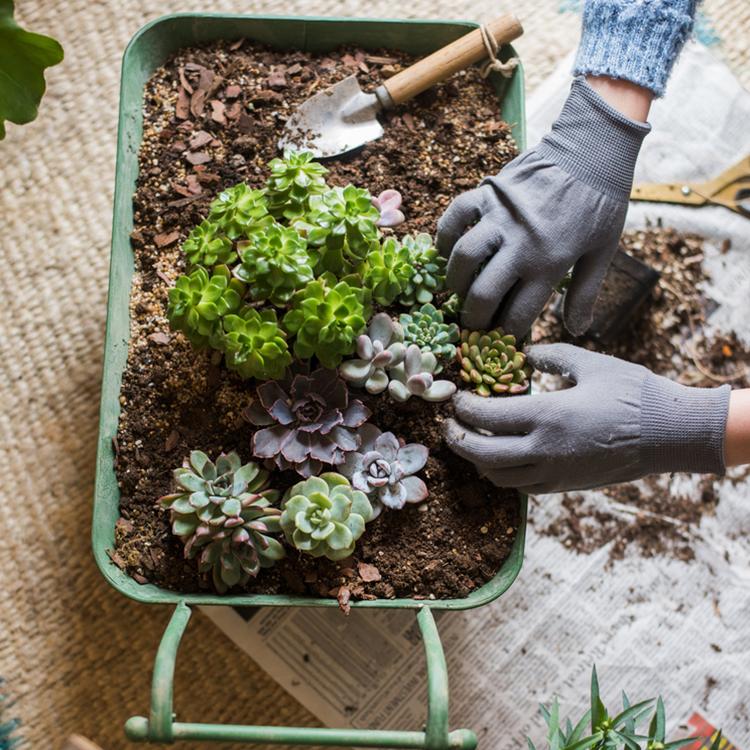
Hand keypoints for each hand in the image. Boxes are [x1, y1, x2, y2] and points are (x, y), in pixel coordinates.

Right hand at [436, 78, 649, 337]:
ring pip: (462, 257)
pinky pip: (455, 216)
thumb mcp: (602, 252)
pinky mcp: (488, 193)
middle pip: (483, 293)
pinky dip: (446, 235)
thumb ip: (586, 293)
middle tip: (472, 322)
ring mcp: (500, 217)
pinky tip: (447, 250)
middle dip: (473, 316)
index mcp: (550, 263)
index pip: (518, 313)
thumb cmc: (601, 203)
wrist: (592, 149)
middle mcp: (520, 244)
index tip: (501, 337)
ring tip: (458, 289)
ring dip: (455, 280)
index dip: (506, 333)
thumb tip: (578, 330)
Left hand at [445, 344, 730, 493]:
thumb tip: (522, 352)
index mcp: (547, 415)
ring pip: (497, 476)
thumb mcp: (589, 363)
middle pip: (481, 452)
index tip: (456, 396)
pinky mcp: (564, 486)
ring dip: (476, 459)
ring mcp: (553, 473)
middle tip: (449, 422)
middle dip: (457, 438)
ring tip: (470, 439)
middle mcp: (544, 450)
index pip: (486, 416)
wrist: (670, 434)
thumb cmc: (633, 393)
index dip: (462, 407)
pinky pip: (520, 486)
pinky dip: (501, 473)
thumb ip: (550, 356)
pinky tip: (500, 456)